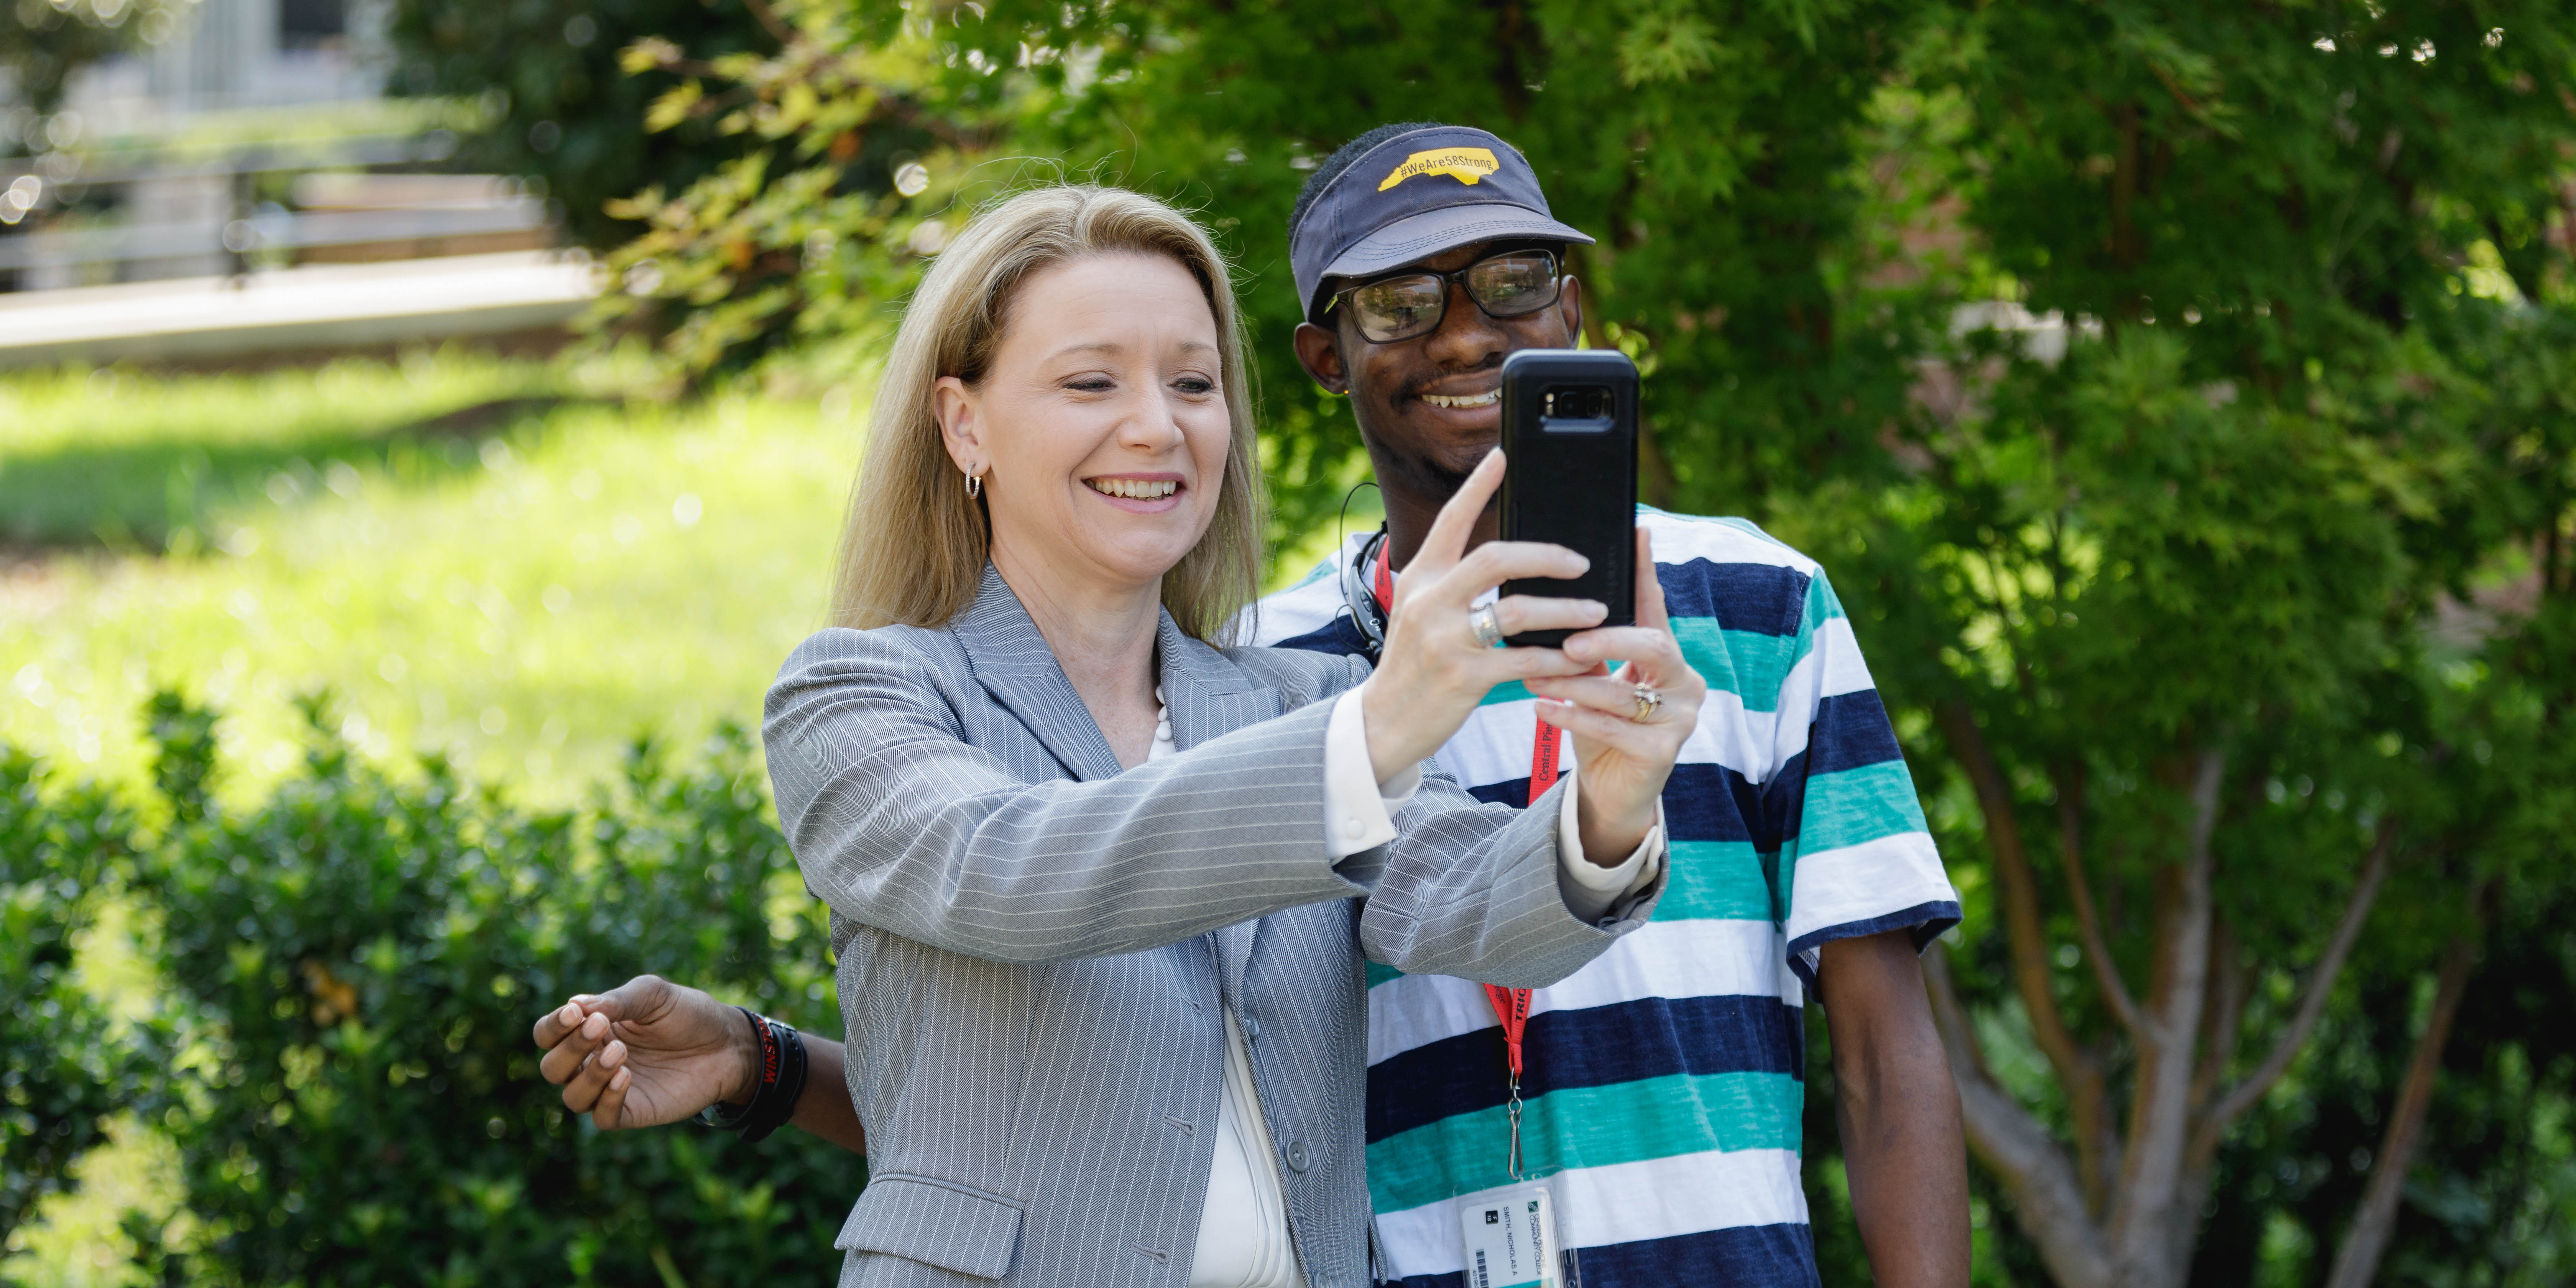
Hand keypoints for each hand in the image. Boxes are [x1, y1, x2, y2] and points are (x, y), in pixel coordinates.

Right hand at [531, 974, 757, 1130]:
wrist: (727, 1043)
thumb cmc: (687, 1014)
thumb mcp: (653, 995)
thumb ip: (616, 1001)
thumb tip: (576, 1006)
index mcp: (591, 1030)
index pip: (548, 1034)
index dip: (553, 1026)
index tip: (576, 1013)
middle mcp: (593, 1062)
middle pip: (552, 1068)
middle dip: (569, 1048)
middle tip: (599, 1027)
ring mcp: (610, 1089)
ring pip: (572, 1097)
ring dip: (588, 1075)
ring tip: (619, 1053)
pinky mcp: (633, 1111)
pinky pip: (602, 1117)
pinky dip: (606, 1099)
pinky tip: (625, 1077)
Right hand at [1360, 449, 1604, 778]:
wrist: (1385, 720)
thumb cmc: (1412, 663)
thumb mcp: (1417, 611)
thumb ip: (1450, 582)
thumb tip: (1503, 557)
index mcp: (1420, 578)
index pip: (1451, 520)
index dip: (1478, 486)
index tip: (1501, 457)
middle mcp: (1430, 601)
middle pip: (1496, 558)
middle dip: (1546, 556)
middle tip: (1581, 561)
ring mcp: (1445, 639)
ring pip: (1518, 611)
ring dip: (1566, 610)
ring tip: (1597, 612)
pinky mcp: (1464, 677)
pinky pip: (1525, 661)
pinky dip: (1560, 659)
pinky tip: (1582, 658)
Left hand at [1526, 528, 1705, 860]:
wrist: (1612, 792)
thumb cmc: (1599, 726)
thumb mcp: (1594, 679)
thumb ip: (1586, 646)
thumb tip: (1549, 603)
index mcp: (1668, 655)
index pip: (1655, 606)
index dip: (1645, 570)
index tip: (1637, 531)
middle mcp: (1684, 681)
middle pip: (1654, 645)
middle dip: (1609, 639)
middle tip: (1568, 641)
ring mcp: (1680, 719)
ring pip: (1626, 693)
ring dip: (1576, 684)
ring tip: (1535, 677)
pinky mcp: (1664, 753)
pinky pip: (1614, 729)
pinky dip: (1574, 718)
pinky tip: (1542, 710)